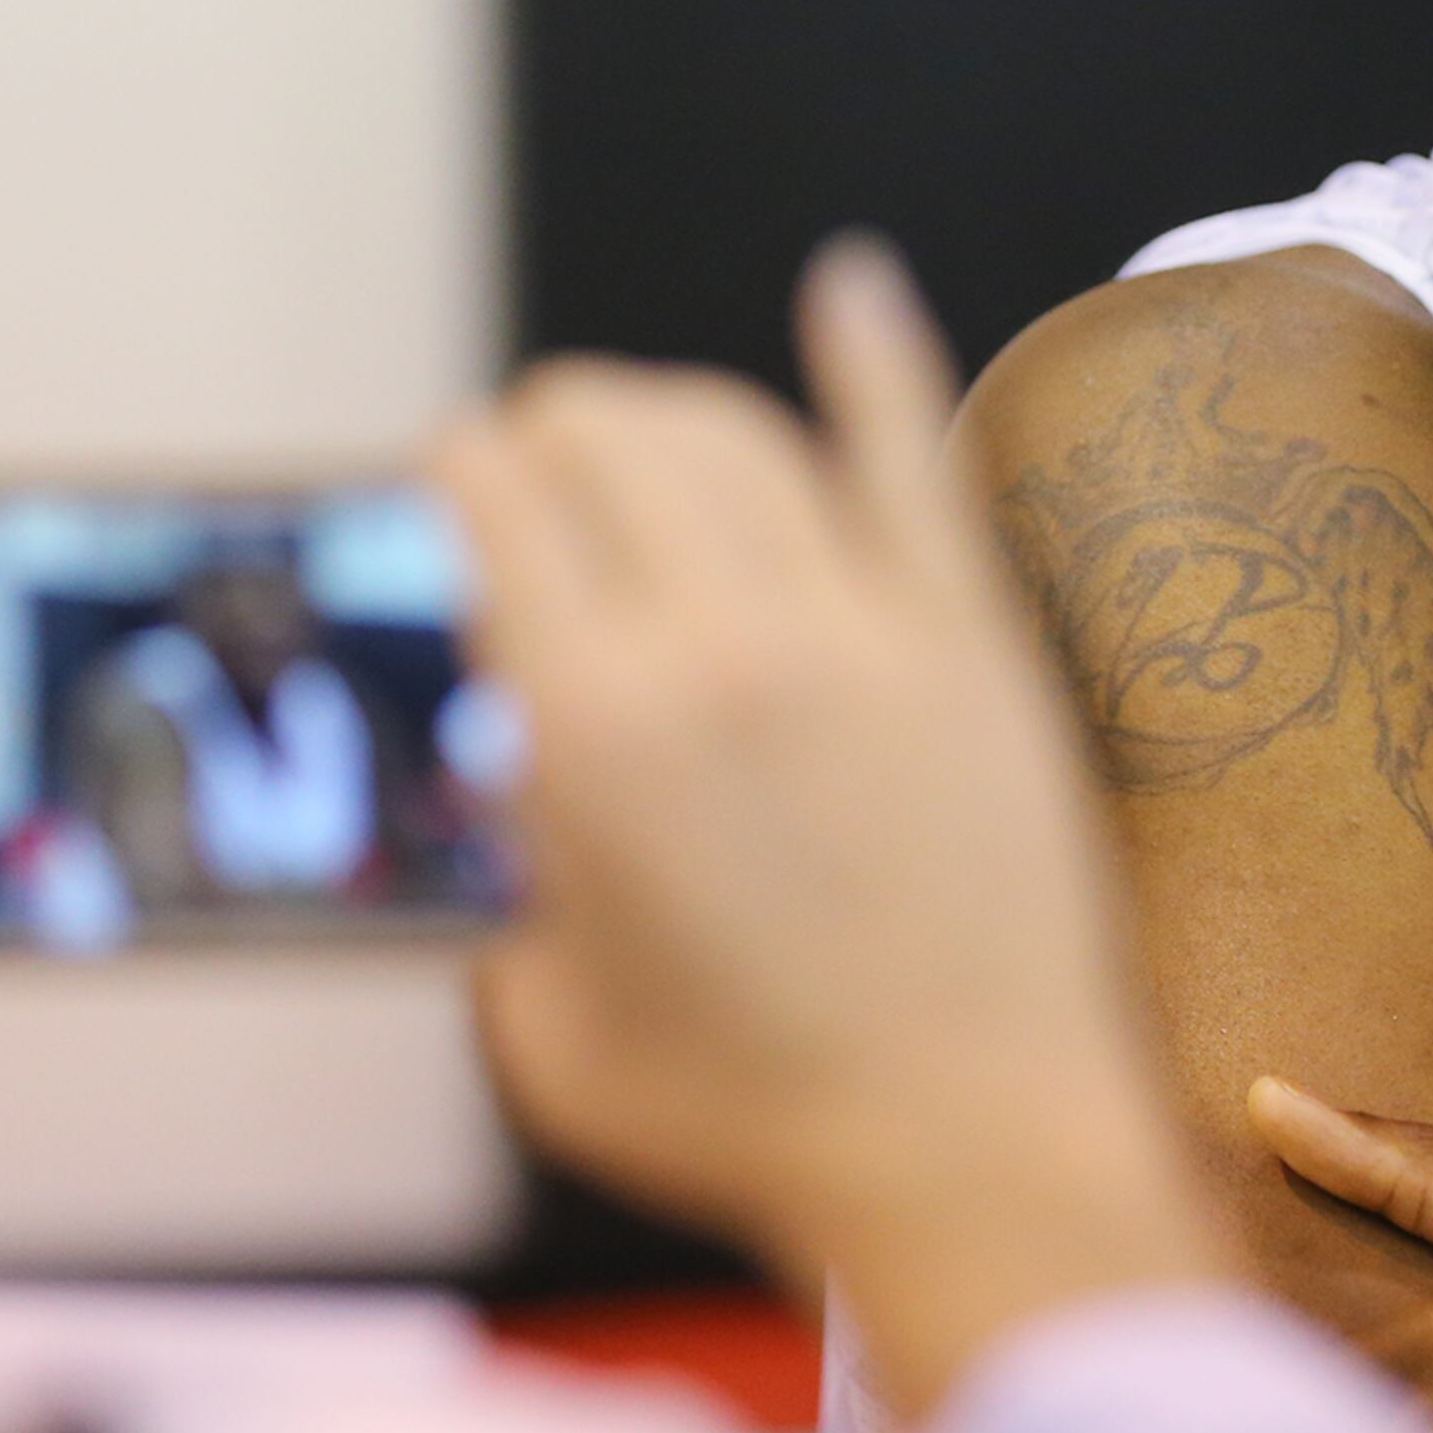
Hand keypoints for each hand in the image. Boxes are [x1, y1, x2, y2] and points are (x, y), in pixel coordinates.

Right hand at [440, 238, 1230, 1414]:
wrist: (967, 1145)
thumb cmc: (752, 1116)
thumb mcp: (545, 1022)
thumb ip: (502, 899)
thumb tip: (519, 822)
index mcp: (589, 726)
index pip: (499, 503)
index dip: (463, 468)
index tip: (456, 472)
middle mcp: (720, 644)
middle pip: (614, 437)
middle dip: (554, 423)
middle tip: (543, 450)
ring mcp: (863, 631)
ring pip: (744, 438)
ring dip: (673, 410)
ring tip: (648, 429)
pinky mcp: (975, 647)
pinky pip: (913, 462)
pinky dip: (873, 359)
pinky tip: (849, 287)